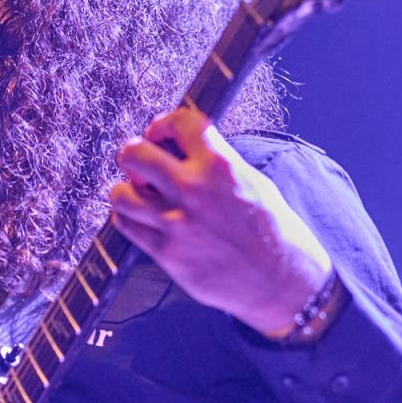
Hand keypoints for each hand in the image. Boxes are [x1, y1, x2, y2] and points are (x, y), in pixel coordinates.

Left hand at [109, 105, 332, 337]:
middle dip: (133, 154)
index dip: (163, 123)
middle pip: (136, 154)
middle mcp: (194, 191)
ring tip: (138, 194)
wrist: (279, 280)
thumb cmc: (272, 232)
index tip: (159, 133)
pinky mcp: (168, 253)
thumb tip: (185, 152)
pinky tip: (139, 217)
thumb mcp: (253, 182)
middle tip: (139, 163)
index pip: (179, 123)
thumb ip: (215, 164)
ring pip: (121, 194)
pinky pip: (127, 226)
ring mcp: (177, 224)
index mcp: (220, 166)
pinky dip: (127, 217)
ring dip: (126, 189)